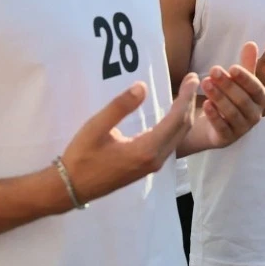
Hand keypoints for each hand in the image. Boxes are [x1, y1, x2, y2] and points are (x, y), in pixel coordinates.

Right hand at [60, 74, 200, 205]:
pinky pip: (170, 142)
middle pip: (183, 128)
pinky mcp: (148, 166)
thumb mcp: (96, 127)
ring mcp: (153, 165)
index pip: (176, 119)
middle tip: (192, 80)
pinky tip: (172, 113)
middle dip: (189, 102)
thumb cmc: (82, 156)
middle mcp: (156, 158)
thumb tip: (142, 87)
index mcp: (146, 149)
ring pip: (178, 136)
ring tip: (185, 92)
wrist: (72, 187)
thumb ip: (120, 107)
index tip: (192, 78)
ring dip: (184, 113)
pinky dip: (176, 124)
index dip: (185, 97)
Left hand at [193, 43, 264, 148]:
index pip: (256, 88)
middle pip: (243, 100)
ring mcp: (242, 128)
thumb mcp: (239, 81)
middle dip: (228, 84)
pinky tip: (205, 104)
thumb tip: (252, 43)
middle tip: (213, 70)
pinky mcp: (228, 138)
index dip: (245, 78)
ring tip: (205, 83)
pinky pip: (222, 127)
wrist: (217, 124)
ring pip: (232, 113)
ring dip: (219, 97)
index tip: (232, 67)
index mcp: (261, 99)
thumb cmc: (231, 98)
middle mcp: (255, 115)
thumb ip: (246, 64)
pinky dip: (214, 116)